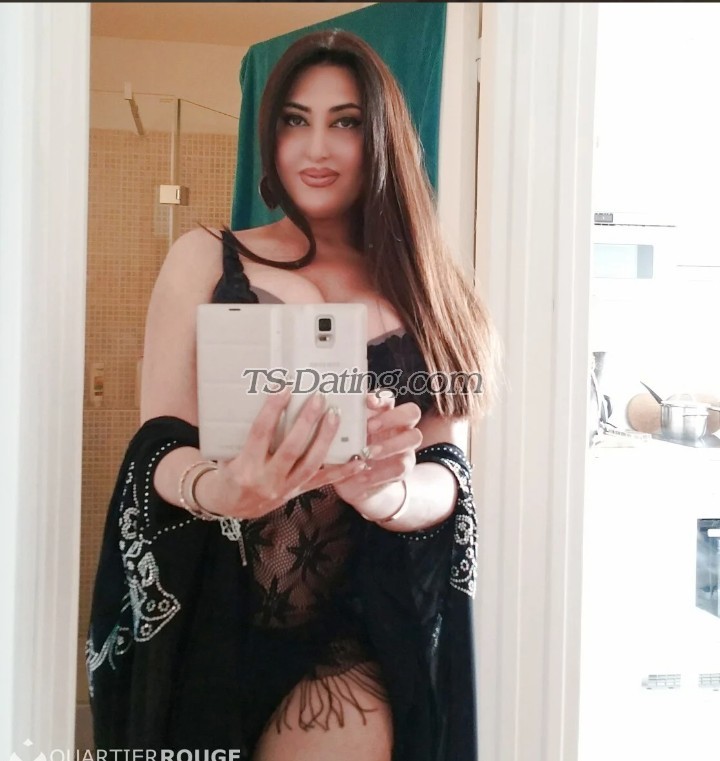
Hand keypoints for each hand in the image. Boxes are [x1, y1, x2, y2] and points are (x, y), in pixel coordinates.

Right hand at [210, 386, 365, 518]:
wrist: (229, 505)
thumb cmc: (229, 470)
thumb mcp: (228, 451)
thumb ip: (245, 431)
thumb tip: (264, 396)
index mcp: (245, 466)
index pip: (260, 433)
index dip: (272, 409)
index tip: (284, 387)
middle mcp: (267, 479)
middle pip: (291, 448)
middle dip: (307, 421)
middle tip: (318, 397)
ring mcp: (285, 488)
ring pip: (311, 463)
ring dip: (325, 438)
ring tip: (335, 415)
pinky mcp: (297, 493)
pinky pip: (323, 481)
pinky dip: (342, 471)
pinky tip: (359, 460)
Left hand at [333, 390, 422, 518]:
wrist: (354, 483)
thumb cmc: (345, 452)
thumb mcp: (340, 438)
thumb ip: (338, 424)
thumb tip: (322, 409)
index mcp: (382, 412)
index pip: (389, 397)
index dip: (380, 398)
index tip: (366, 401)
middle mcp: (399, 426)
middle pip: (411, 412)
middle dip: (391, 417)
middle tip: (369, 427)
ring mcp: (405, 447)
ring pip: (414, 437)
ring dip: (390, 444)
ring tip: (367, 452)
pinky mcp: (403, 468)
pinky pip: (400, 467)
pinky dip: (380, 471)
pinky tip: (363, 473)